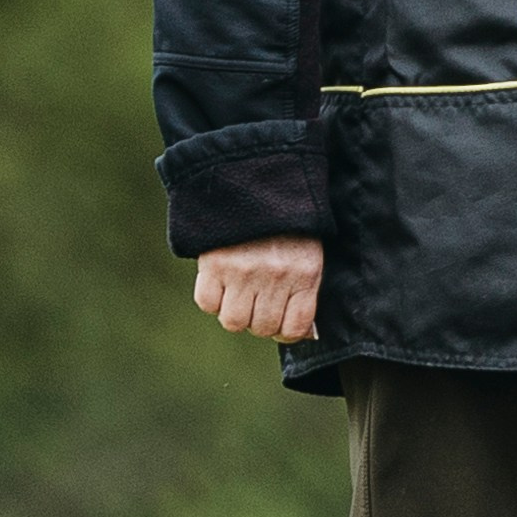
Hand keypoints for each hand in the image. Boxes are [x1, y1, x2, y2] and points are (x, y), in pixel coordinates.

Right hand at [192, 234, 323, 342]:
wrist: (256, 181)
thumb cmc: (288, 224)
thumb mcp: (309, 253)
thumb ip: (305, 293)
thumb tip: (302, 335)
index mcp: (305, 274)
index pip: (293, 329)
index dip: (283, 330)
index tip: (278, 320)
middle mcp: (275, 277)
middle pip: (260, 328)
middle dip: (257, 319)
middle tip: (256, 299)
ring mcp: (243, 271)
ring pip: (232, 321)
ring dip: (233, 311)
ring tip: (237, 290)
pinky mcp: (215, 263)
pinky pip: (207, 303)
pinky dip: (211, 297)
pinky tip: (220, 280)